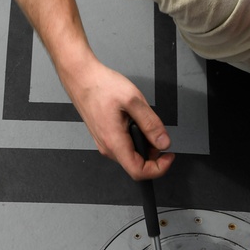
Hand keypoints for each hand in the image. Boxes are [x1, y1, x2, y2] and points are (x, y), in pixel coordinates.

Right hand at [70, 62, 172, 180]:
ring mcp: (104, 143)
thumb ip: (150, 124)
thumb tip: (163, 142)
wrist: (81, 78)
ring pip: (130, 155)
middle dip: (152, 153)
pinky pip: (123, 146)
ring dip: (143, 144)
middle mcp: (107, 147)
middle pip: (136, 164)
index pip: (139, 171)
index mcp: (114, 142)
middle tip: (157, 132)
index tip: (168, 156)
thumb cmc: (101, 86)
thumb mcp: (133, 101)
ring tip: (141, 121)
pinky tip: (133, 121)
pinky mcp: (104, 137)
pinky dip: (134, 138)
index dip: (158, 168)